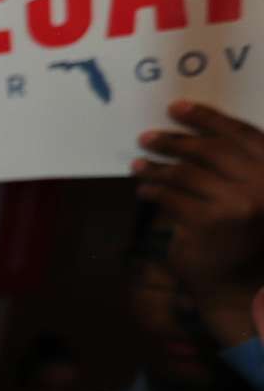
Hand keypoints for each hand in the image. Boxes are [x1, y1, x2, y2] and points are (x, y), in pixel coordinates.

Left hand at [135, 99, 263, 348]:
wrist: (242, 283)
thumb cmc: (247, 235)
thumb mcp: (253, 193)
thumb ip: (236, 165)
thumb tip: (193, 131)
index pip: (241, 133)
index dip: (208, 117)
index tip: (177, 107)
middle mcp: (262, 184)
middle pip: (211, 149)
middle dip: (175, 140)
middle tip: (147, 137)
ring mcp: (237, 204)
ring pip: (187, 172)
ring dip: (157, 167)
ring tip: (138, 166)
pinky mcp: (208, 223)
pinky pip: (172, 197)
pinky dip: (154, 190)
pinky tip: (144, 189)